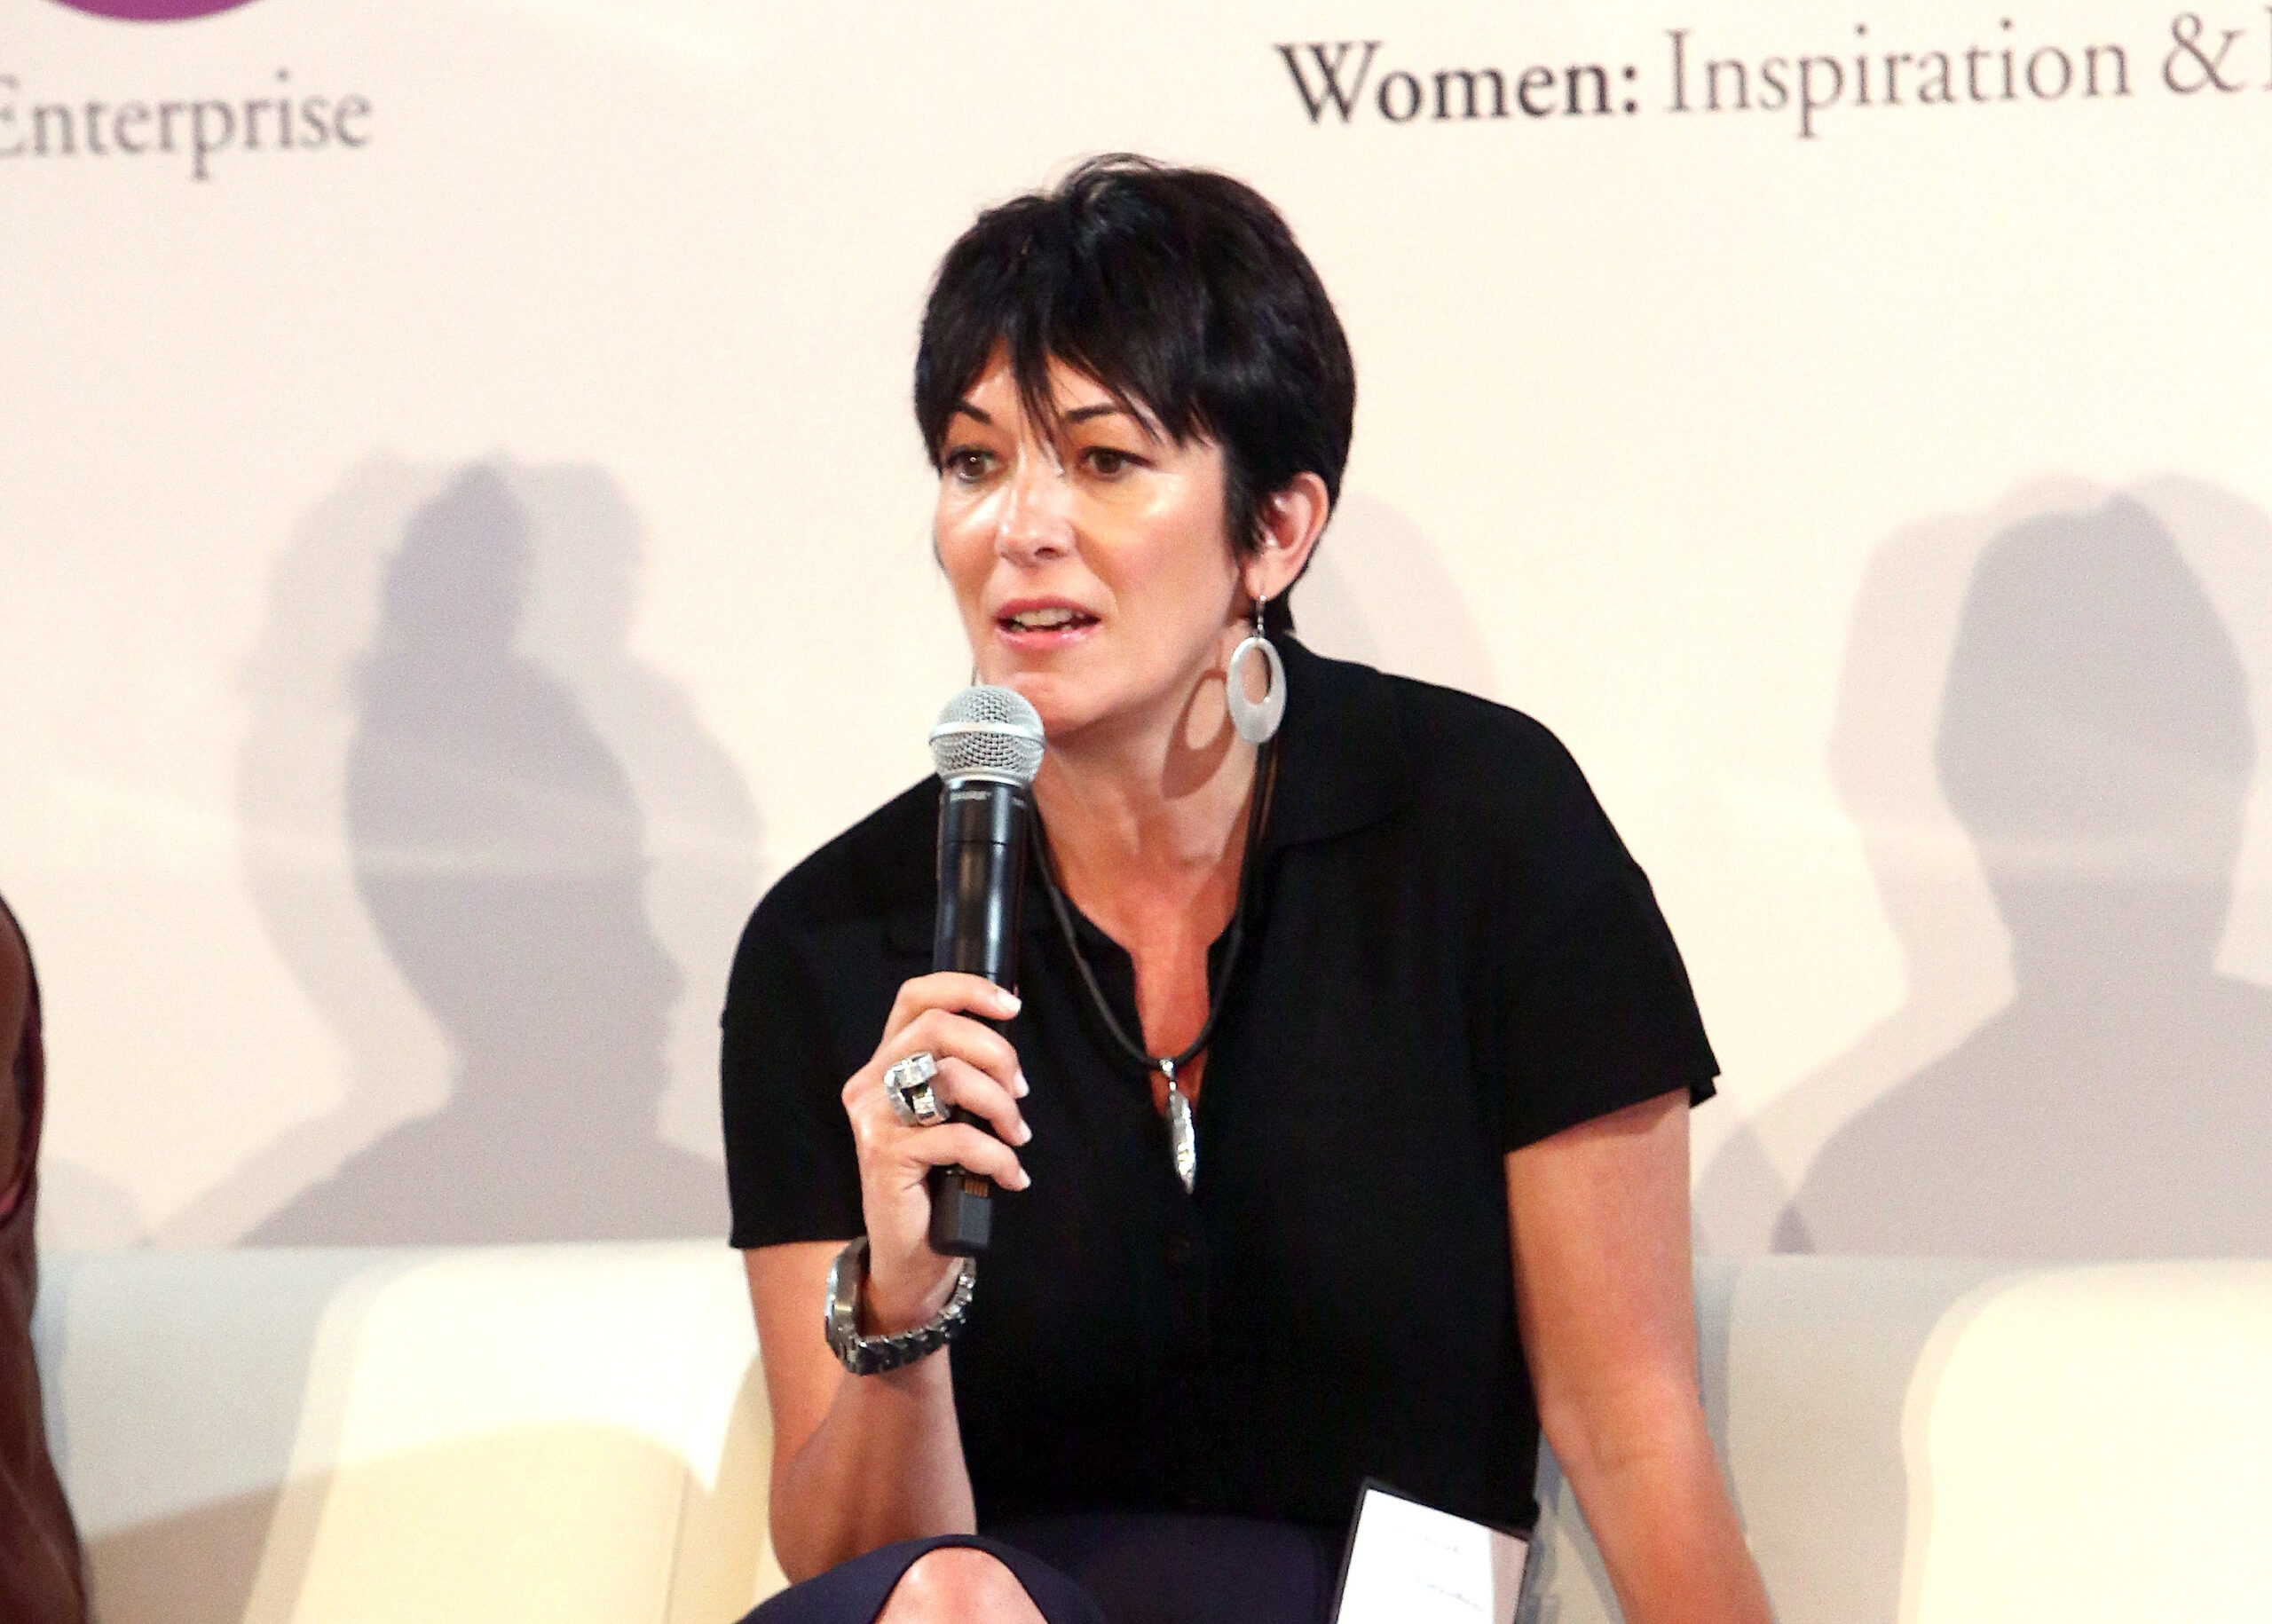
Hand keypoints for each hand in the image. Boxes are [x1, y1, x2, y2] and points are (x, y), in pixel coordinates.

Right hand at [843, 972, 1031, 1333]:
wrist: (912, 1252)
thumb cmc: (938, 1179)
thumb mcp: (950, 1115)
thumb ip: (963, 1074)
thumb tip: (1008, 1038)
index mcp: (886, 1063)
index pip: (916, 998)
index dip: (966, 989)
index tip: (1011, 1006)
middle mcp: (871, 1083)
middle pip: (939, 1028)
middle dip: (996, 1053)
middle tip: (1020, 1090)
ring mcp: (873, 1118)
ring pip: (952, 1077)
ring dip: (1001, 1106)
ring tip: (1016, 1136)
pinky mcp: (884, 1154)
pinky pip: (959, 1138)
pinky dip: (997, 1157)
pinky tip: (1011, 1177)